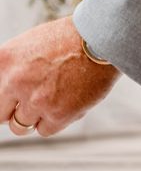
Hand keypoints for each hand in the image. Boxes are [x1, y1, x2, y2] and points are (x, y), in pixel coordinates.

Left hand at [0, 16, 120, 136]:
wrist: (101, 41)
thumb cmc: (69, 39)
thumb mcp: (28, 45)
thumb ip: (13, 68)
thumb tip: (7, 92)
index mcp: (3, 61)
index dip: (4, 99)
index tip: (11, 101)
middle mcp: (14, 82)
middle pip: (0, 114)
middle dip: (12, 111)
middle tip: (28, 104)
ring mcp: (36, 100)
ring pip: (20, 126)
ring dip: (33, 118)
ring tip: (50, 102)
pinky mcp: (58, 114)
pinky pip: (45, 130)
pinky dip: (53, 121)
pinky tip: (65, 104)